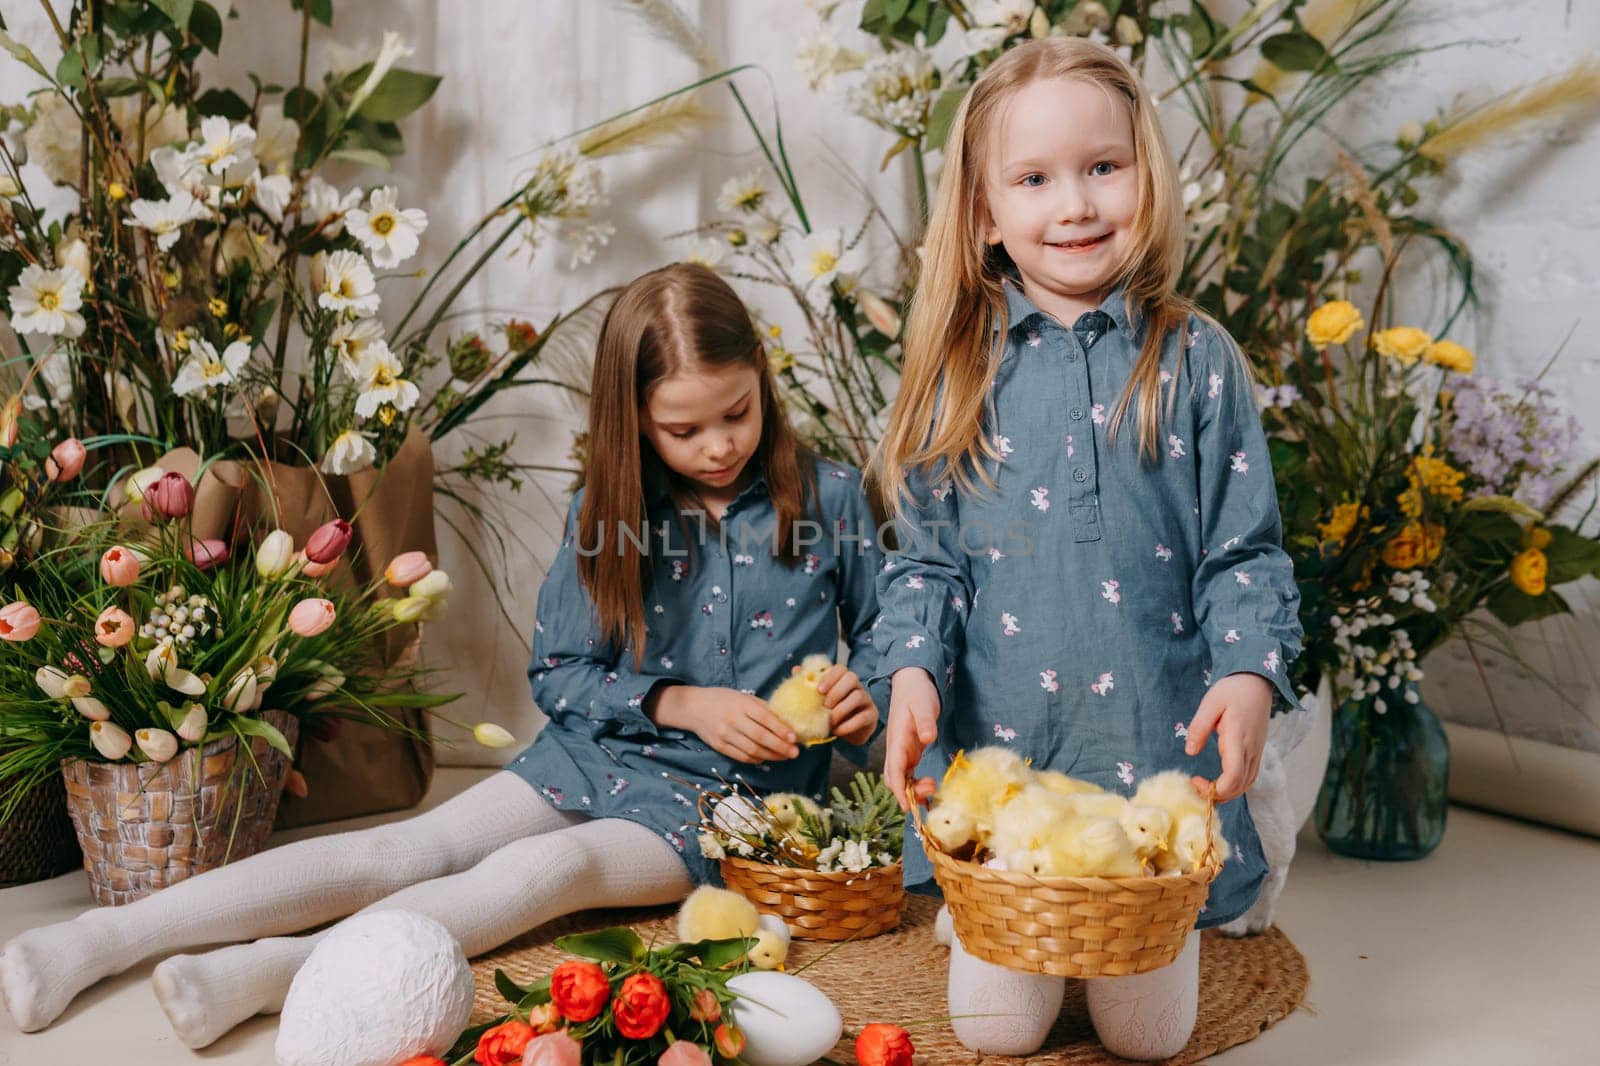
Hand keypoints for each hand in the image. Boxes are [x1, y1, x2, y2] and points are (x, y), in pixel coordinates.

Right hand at [648, 685, 798, 763]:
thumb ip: (762, 707)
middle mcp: (733, 720)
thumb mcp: (743, 697)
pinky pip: (741, 756)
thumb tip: (785, 720)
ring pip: (752, 750)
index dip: (781, 730)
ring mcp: (725, 734)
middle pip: (760, 737)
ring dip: (770, 756)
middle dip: (780, 747)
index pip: (766, 719)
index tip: (794, 738)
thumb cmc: (723, 699)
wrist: (693, 707)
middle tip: (794, 753)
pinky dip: (756, 759)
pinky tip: (765, 758)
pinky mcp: (719, 746)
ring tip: (783, 757)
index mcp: (742, 704)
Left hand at [811, 663, 877, 746]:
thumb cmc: (830, 711)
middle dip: (836, 691)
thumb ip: (809, 684)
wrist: (846, 730)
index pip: (840, 668)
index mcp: (843, 679)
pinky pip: (863, 717)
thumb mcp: (819, 699)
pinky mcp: (871, 715)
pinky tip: (837, 731)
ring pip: (858, 696)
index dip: (830, 677)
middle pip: (852, 677)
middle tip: (824, 705)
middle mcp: (857, 686)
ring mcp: (866, 700)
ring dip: (841, 709)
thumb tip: (796, 670)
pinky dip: (848, 725)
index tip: (819, 690)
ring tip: (830, 720)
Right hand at [883, 667, 939, 810]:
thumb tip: (928, 738)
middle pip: (895, 779)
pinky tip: (931, 788)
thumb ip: (926, 721)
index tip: (908, 805)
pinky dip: (917, 784)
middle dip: (908, 793)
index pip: (893, 770)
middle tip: (931, 795)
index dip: (899, 789)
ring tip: (934, 790)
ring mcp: (902, 752)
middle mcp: (896, 749)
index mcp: (897, 740)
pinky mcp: (910, 751)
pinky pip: (909, 774)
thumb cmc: (917, 692)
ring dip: (913, 790)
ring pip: (902, 779)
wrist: (912, 681)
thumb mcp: (923, 704)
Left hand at [1184, 672, 1272, 801]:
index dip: (1216, 788)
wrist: (1256, 682)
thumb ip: (1199, 728)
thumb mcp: (1210, 703)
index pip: (1234, 775)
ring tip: (1205, 787)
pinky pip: (1249, 776)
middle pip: (1239, 786)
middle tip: (1195, 786)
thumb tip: (1190, 752)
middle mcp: (1251, 749)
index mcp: (1238, 738)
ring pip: (1246, 784)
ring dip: (1227, 793)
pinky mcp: (1257, 751)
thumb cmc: (1232, 690)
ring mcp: (1256, 752)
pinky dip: (1235, 786)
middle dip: (1217, 795)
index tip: (1195, 780)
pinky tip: (1219, 782)